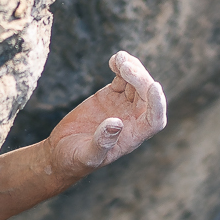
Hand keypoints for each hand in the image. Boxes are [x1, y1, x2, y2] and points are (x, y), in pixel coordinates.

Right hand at [45, 51, 167, 181]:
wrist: (61, 150)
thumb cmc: (75, 160)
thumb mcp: (87, 156)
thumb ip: (102, 143)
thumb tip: (115, 123)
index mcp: (134, 136)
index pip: (154, 120)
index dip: (157, 104)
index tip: (154, 87)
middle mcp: (134, 119)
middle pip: (147, 96)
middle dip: (140, 80)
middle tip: (125, 68)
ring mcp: (124, 105)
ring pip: (137, 82)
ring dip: (132, 68)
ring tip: (119, 59)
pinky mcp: (112, 94)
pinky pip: (123, 77)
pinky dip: (121, 67)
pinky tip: (115, 60)